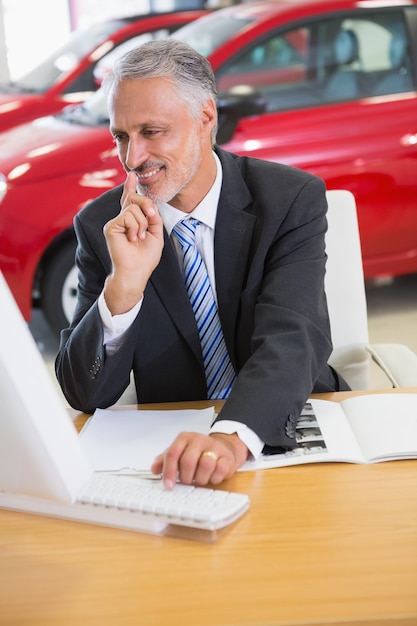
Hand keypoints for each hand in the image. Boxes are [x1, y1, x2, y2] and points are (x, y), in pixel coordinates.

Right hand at [103, 172, 163, 313]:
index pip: (131, 201)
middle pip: (134, 199)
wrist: (136, 272)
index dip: (130, 188)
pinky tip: (132, 238)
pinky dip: (136, 227)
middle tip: (152, 216)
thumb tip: (150, 206)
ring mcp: (116, 223)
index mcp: (132, 222)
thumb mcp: (156, 234)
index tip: (131, 176)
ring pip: (134, 209)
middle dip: (146, 204)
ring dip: (142, 224)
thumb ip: (154, 218)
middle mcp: (122, 220)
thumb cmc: (145, 258)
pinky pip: (128, 216)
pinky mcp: (111, 226)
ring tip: (138, 238)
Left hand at [151, 432, 248, 487]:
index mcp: (185, 438)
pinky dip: (214, 478)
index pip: (173, 454)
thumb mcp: (180, 452)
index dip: (169, 471)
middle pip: (188, 461)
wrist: (223, 447)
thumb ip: (165, 460)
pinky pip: (219, 470)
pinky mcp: (227, 457)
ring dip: (200, 478)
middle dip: (186, 477)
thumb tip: (154, 469)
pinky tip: (211, 477)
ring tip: (199, 479)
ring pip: (205, 465)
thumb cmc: (198, 452)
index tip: (168, 484)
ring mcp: (214, 447)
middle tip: (187, 481)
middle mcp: (199, 440)